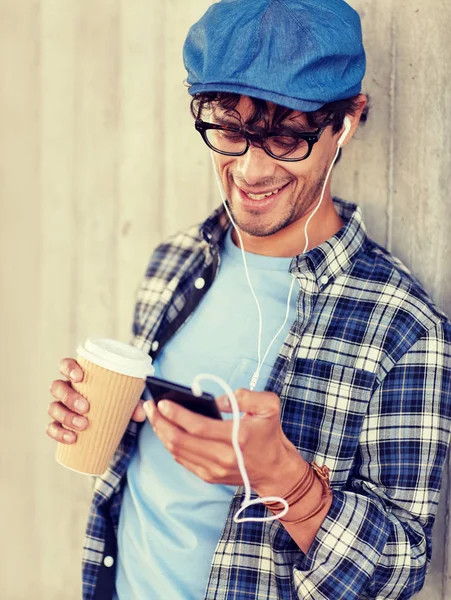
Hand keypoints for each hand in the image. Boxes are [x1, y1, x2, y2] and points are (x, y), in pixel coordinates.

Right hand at [46, 358, 146, 443]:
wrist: (108, 420)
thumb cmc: (113, 400)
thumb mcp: (124, 398)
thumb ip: (134, 402)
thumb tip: (141, 412)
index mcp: (78, 376)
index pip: (65, 365)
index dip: (68, 368)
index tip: (79, 377)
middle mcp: (65, 389)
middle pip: (57, 387)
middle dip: (69, 397)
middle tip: (85, 408)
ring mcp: (60, 406)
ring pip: (53, 408)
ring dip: (66, 416)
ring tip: (83, 425)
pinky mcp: (59, 424)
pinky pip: (51, 428)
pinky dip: (59, 433)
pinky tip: (71, 438)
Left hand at [143, 388, 303, 494]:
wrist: (275, 471)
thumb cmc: (270, 435)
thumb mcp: (269, 406)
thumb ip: (245, 396)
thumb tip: (216, 401)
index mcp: (237, 438)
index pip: (198, 426)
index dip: (177, 414)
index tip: (162, 402)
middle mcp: (223, 457)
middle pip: (181, 441)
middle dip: (161, 422)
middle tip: (150, 406)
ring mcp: (214, 470)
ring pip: (177, 451)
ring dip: (162, 433)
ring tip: (153, 415)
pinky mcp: (208, 476)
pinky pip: (182, 460)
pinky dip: (170, 444)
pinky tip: (165, 430)